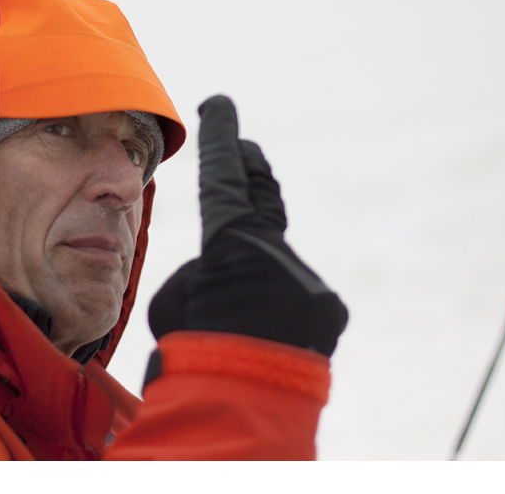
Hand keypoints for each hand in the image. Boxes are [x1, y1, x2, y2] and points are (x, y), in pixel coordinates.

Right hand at [148, 95, 347, 356]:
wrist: (247, 399)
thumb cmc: (195, 349)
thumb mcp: (176, 303)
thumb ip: (201, 277)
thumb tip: (226, 281)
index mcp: (230, 240)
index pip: (222, 176)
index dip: (219, 137)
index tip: (219, 104)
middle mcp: (277, 250)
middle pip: (264, 197)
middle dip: (251, 171)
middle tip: (245, 149)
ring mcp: (306, 278)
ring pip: (273, 268)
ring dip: (252, 285)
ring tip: (231, 321)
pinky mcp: (327, 307)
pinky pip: (294, 298)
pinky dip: (273, 314)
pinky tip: (261, 339)